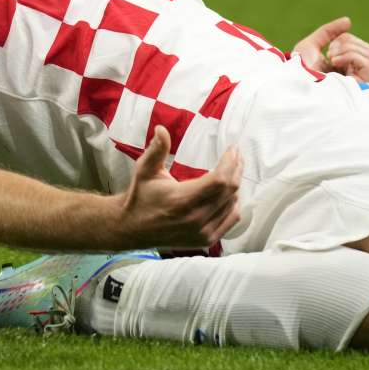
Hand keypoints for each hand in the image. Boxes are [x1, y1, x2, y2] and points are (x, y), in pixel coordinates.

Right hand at [118, 126, 242, 248]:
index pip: (220, 180)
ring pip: (232, 205)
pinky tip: (230, 194)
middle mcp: (195, 219)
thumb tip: (162, 129)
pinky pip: (230, 220)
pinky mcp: (205, 240)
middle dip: (236, 169)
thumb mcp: (145, 170)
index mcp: (182, 200)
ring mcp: (202, 232)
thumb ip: (156, 149)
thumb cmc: (140, 196)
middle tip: (236, 156)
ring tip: (233, 170)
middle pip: (230, 191)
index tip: (233, 149)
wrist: (132, 228)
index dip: (230, 163)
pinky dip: (233, 205)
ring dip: (235, 186)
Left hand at [292, 16, 368, 81]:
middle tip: (330, 53)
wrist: (295, 84)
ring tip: (332, 59)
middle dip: (346, 43)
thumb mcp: (311, 45)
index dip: (343, 39)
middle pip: (366, 48)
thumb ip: (328, 32)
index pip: (358, 45)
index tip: (328, 50)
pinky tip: (335, 63)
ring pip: (368, 53)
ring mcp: (357, 81)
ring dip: (347, 49)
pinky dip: (350, 56)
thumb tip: (348, 21)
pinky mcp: (360, 86)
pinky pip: (366, 62)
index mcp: (343, 68)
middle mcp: (352, 76)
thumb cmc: (298, 68)